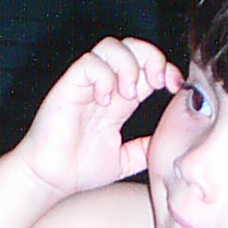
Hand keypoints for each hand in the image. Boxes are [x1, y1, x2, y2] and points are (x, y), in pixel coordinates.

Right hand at [17, 38, 181, 198]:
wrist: (50, 180)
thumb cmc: (80, 170)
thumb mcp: (127, 160)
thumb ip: (147, 147)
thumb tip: (173, 141)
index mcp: (120, 99)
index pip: (147, 67)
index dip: (166, 68)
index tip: (176, 87)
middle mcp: (105, 86)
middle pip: (133, 46)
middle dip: (152, 58)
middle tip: (158, 83)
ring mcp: (86, 84)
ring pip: (112, 46)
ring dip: (128, 65)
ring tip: (129, 94)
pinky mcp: (68, 86)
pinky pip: (90, 63)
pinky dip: (104, 76)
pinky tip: (105, 100)